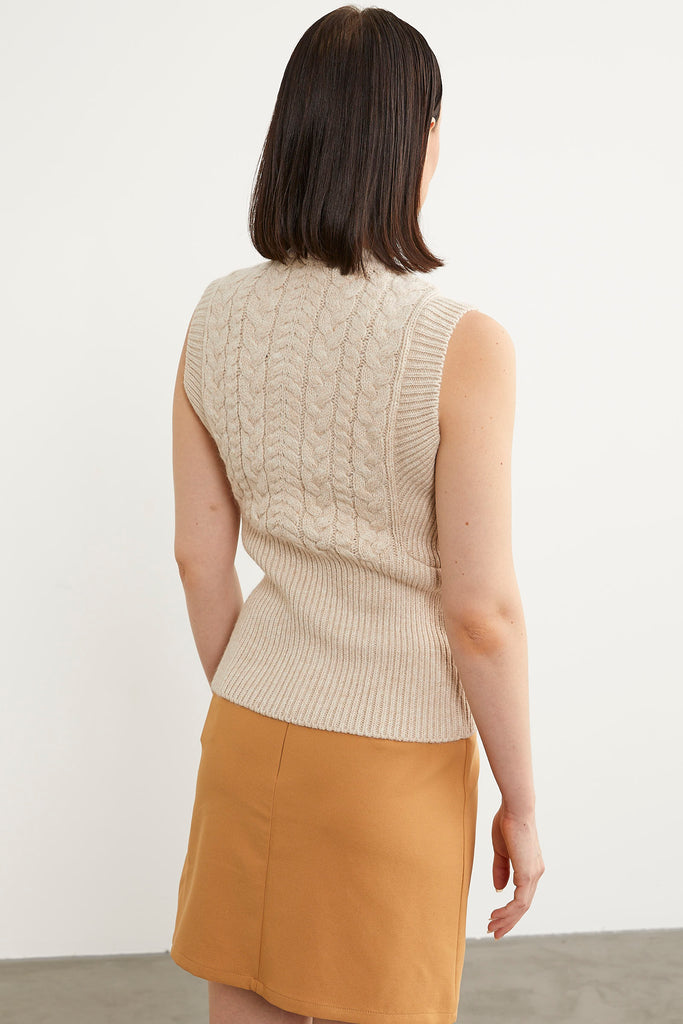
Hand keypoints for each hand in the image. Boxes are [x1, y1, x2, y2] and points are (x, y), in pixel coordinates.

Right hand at [487, 803, 544, 938]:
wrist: (515, 808)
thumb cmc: (507, 822)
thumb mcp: (501, 850)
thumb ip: (501, 870)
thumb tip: (500, 890)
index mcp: (530, 867)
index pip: (522, 895)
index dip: (509, 910)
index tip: (495, 919)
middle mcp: (536, 873)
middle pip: (523, 906)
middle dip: (508, 921)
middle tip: (494, 932)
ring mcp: (534, 874)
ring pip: (522, 907)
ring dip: (506, 919)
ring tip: (492, 927)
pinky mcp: (528, 874)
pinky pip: (519, 901)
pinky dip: (508, 911)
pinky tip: (496, 915)